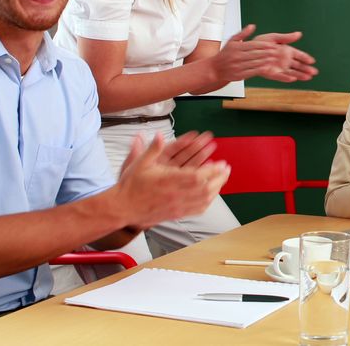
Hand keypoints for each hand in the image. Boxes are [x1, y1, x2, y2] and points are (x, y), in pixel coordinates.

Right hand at [116, 133, 230, 229]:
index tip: (221, 163)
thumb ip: (153, 149)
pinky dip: (208, 201)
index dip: (213, 170)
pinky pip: (198, 209)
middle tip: (227, 169)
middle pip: (205, 188)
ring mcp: (177, 206)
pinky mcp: (176, 213)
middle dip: (219, 178)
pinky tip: (212, 194)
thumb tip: (159, 135)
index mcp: (169, 180)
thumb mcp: (140, 163)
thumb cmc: (131, 185)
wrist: (122, 208)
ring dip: (217, 188)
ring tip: (223, 179)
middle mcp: (175, 194)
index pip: (197, 176)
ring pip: (204, 199)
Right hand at [210, 24, 285, 81]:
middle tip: (277, 51)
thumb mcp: (232, 41)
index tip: (273, 44)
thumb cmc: (225, 54)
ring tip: (275, 59)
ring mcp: (238, 66)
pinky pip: (252, 72)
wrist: (215, 69)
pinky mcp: (239, 75)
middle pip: (255, 54)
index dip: (264, 45)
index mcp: (236, 47)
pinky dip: (260, 69)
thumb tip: (253, 26)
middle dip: (268, 52)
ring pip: (255, 63)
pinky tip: (267, 67)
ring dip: (266, 61)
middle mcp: (237, 56)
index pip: (253, 45)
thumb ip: (243, 34)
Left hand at [253, 31, 318, 82]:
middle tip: (315, 72)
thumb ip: (286, 37)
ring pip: (292, 72)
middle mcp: (284, 60)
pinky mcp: (272, 73)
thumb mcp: (273, 37)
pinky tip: (293, 79)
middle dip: (306, 69)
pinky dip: (286, 78)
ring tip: (308, 78)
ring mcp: (279, 67)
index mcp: (286, 51)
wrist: (247, 50)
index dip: (306, 58)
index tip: (312, 61)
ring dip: (300, 75)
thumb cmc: (259, 43)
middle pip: (298, 65)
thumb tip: (299, 34)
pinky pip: (280, 76)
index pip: (299, 55)